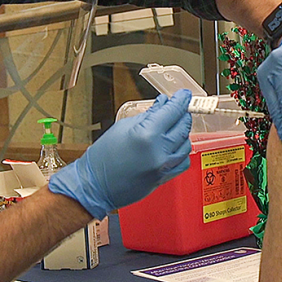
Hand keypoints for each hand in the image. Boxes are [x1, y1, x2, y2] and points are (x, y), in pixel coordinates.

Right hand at [48, 90, 192, 218]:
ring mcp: (163, 167)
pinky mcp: (164, 178)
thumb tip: (162, 105)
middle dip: (181, 113)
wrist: (95, 186)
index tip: (184, 95)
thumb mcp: (122, 127)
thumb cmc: (102, 158)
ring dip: (182, 132)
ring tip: (172, 126)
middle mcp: (158, 151)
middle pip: (183, 126)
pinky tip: (174, 145)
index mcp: (146, 135)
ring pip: (186, 143)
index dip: (181, 100)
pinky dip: (182, 150)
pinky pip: (183, 161)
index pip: (173, 111)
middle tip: (176, 108)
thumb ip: (147, 115)